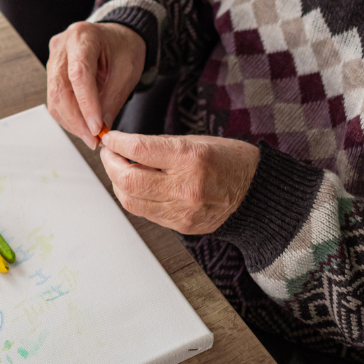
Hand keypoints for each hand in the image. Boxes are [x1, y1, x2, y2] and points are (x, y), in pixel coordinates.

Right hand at [47, 21, 145, 148]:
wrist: (118, 37)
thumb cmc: (124, 48)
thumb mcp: (127, 71)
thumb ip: (112, 100)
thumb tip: (99, 129)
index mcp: (84, 36)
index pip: (79, 74)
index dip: (86, 104)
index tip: (96, 127)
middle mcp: (62, 45)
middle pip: (60, 87)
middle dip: (76, 119)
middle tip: (93, 139)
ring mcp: (54, 57)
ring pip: (54, 96)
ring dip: (71, 121)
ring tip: (90, 135)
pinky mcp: (53, 70)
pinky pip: (55, 98)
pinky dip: (68, 116)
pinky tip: (83, 125)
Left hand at [99, 131, 259, 233]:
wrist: (255, 193)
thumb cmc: (228, 159)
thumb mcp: (196, 140)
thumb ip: (160, 146)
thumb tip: (126, 147)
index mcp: (189, 158)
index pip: (138, 149)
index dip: (116, 142)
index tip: (109, 136)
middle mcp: (185, 187)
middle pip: (129, 180)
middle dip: (110, 164)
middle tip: (108, 152)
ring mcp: (183, 211)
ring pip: (132, 201)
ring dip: (117, 183)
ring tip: (116, 168)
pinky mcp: (182, 226)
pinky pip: (146, 213)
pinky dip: (133, 197)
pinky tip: (133, 185)